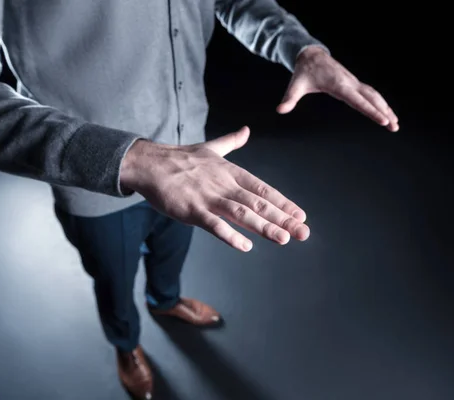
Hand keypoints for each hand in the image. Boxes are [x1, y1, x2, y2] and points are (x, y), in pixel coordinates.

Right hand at [119, 126, 309, 251]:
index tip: (300, 214)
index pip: (264, 189)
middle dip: (283, 218)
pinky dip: (230, 235)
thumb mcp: (210, 148)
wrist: (150, 163)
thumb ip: (231, 142)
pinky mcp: (192, 210)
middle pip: (259, 203)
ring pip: (242, 213)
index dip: (283, 203)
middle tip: (303, 232)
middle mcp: (225, 185)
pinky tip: (245, 246)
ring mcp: (209, 198)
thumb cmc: (180, 159)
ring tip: (283, 238)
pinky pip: (214, 225)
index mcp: (231, 172)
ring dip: (264, 226)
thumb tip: (246, 130)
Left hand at [277, 46, 398, 131]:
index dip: (371, 111)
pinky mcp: (354, 83)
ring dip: (386, 108)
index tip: (383, 120)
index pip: (358, 101)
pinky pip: (371, 94)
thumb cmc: (303, 72)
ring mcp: (354, 82)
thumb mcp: (295, 86)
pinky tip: (387, 112)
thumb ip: (289, 99)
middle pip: (372, 98)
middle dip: (384, 112)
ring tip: (396, 123)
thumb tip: (280, 110)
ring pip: (374, 95)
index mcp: (338, 85)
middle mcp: (350, 83)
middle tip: (394, 127)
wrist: (311, 56)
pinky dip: (381, 103)